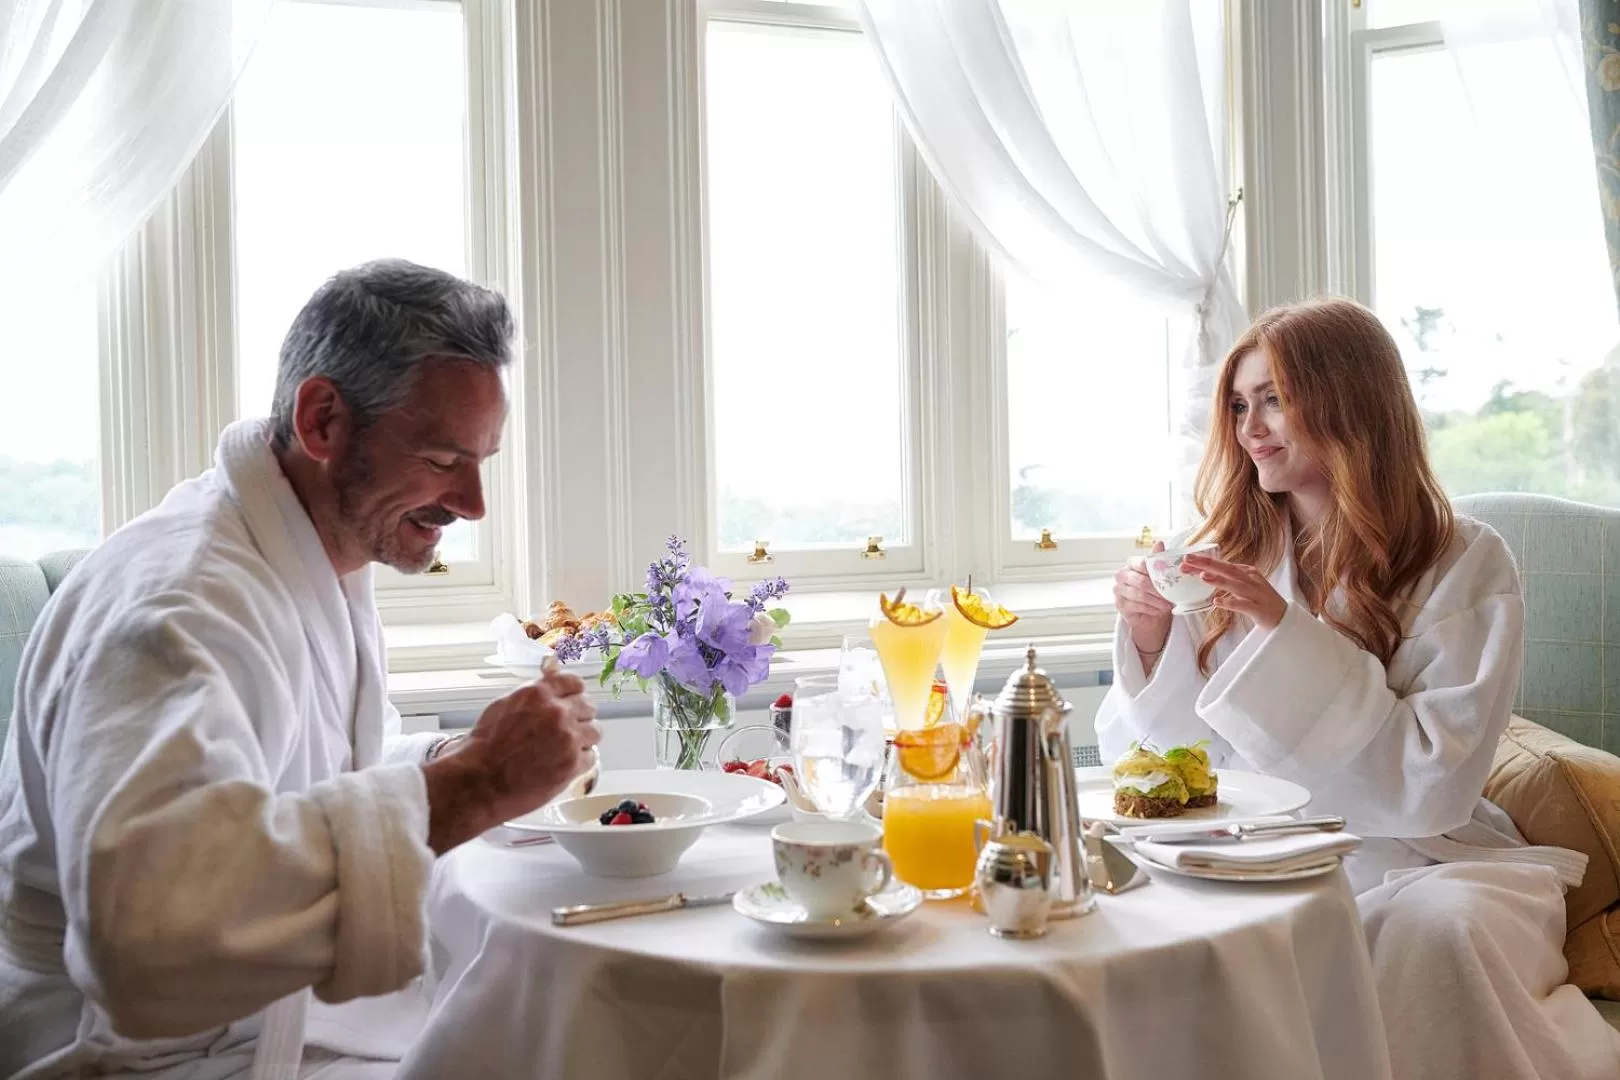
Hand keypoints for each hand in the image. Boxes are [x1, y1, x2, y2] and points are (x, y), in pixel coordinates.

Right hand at [423, 671, 600, 852]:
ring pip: (595, 731)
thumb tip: (550, 687)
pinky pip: (591, 756)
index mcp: (539, 694)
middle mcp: (557, 712)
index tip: (572, 700)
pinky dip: (580, 760)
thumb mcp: (503, 706)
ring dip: (584, 738)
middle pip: (588, 706)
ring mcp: (568, 738)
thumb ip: (532, 695)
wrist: (479, 782)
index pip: (574, 682)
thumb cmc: (484, 747)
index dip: (573, 693)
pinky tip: (564, 763)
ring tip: (566, 748)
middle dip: (580, 716)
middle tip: (568, 728)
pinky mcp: (573, 764)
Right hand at [1114, 540, 1172, 654]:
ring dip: (1156, 601)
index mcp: (1130, 564)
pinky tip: (1158, 610)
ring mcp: (1119, 591)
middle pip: (1141, 581)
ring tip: (1167, 605)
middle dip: (1158, 590)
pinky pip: (1137, 606)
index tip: (1168, 579)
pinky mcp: (1120, 605)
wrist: (1148, 613)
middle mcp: (1122, 576)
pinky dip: (1151, 609)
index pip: (1141, 563)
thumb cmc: (1153, 592)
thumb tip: (1159, 543)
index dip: (1156, 572)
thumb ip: (1157, 559)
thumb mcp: (1158, 575)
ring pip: (1140, 595)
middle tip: (1170, 596)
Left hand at [1182, 553, 1287, 630]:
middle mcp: (1251, 580)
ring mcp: (1255, 594)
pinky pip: (1242, 605)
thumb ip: (1226, 579)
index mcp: (1246, 572)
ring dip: (1218, 580)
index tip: (1185, 560)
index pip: (1222, 564)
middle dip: (1207, 564)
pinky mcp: (1258, 609)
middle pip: (1226, 569)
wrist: (1284, 618)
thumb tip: (1202, 573)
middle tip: (1188, 560)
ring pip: (1235, 585)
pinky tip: (1216, 602)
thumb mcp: (1243, 586)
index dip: (1203, 562)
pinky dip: (1230, 602)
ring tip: (1202, 576)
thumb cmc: (1259, 600)